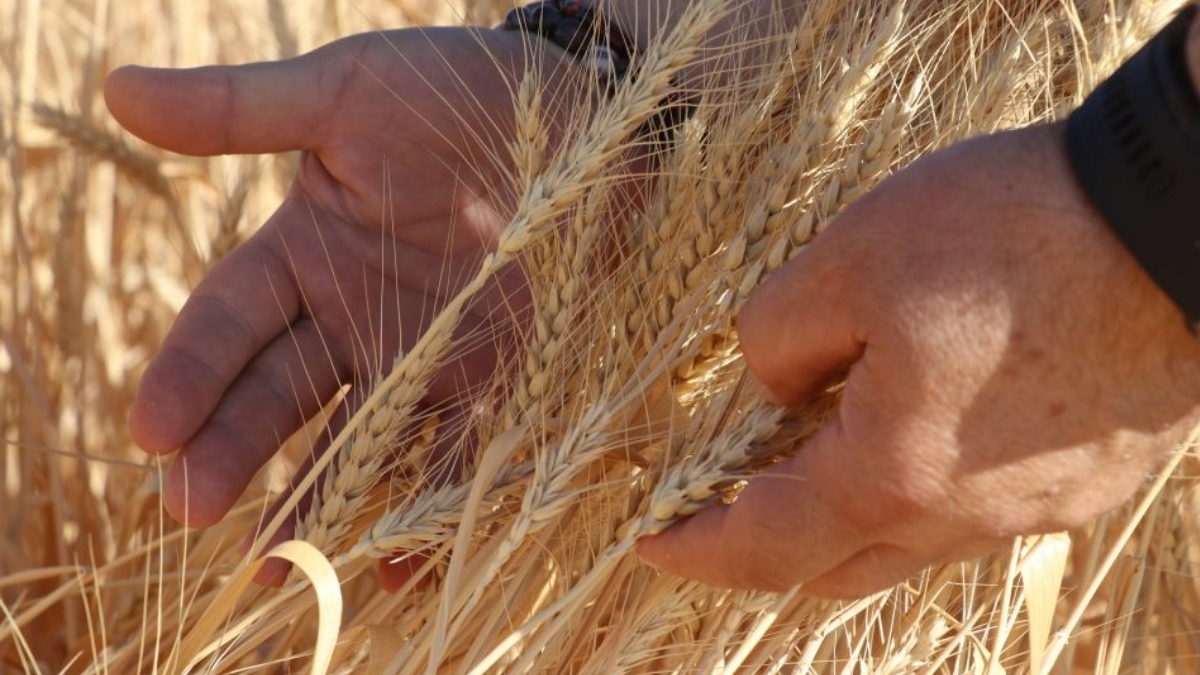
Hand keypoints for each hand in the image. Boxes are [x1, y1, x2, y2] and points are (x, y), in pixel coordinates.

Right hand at [108, 28, 571, 583]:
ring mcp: (428, 356)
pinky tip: (399, 568)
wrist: (593, 114)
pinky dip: (431, 510)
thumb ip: (243, 109)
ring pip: (361, 441)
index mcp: (307, 250)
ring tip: (278, 567)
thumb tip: (114, 86)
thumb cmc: (466, 88)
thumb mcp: (348, 90)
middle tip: (191, 509)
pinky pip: (458, 453)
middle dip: (235, 450)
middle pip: (281, 393)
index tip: (152, 429)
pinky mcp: (500, 380)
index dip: (190, 372)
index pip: (230, 321)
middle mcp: (358, 316)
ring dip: (321, 504)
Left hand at [637, 123, 1199, 597]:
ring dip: (850, 508)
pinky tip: (924, 418)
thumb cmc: (1014, 234)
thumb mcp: (849, 260)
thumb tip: (772, 387)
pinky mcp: (1091, 479)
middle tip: (727, 492)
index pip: (765, 550)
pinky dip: (922, 484)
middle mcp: (967, 519)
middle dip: (769, 540)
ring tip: (825, 436)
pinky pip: (979, 508)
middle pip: (837, 565)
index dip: (698, 551)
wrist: (1181, 218)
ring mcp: (1039, 509)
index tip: (651, 543)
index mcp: (892, 478)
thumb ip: (777, 336)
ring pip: (912, 539)